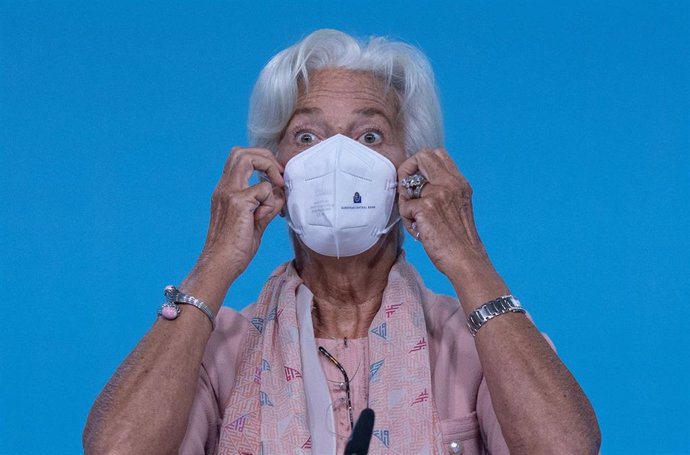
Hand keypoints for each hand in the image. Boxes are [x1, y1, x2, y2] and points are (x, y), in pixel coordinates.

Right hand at [200, 146, 284, 278]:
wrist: (219, 266)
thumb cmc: (234, 249)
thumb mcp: (253, 223)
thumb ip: (265, 206)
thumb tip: (279, 194)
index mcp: (225, 191)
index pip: (238, 159)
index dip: (260, 160)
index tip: (275, 177)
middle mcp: (224, 188)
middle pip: (241, 152)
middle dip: (265, 156)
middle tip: (279, 174)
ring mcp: (229, 193)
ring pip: (248, 159)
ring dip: (268, 169)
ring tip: (277, 186)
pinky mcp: (238, 203)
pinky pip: (263, 189)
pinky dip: (270, 201)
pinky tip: (264, 218)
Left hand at [397, 147, 488, 277]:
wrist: (465, 258)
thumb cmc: (458, 237)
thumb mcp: (457, 205)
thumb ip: (443, 190)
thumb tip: (417, 182)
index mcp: (458, 182)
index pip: (437, 153)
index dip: (420, 162)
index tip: (416, 180)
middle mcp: (450, 183)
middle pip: (421, 156)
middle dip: (406, 170)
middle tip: (407, 192)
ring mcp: (438, 194)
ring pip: (407, 185)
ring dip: (405, 201)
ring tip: (415, 219)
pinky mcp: (426, 208)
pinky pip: (404, 207)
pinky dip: (407, 220)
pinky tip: (419, 231)